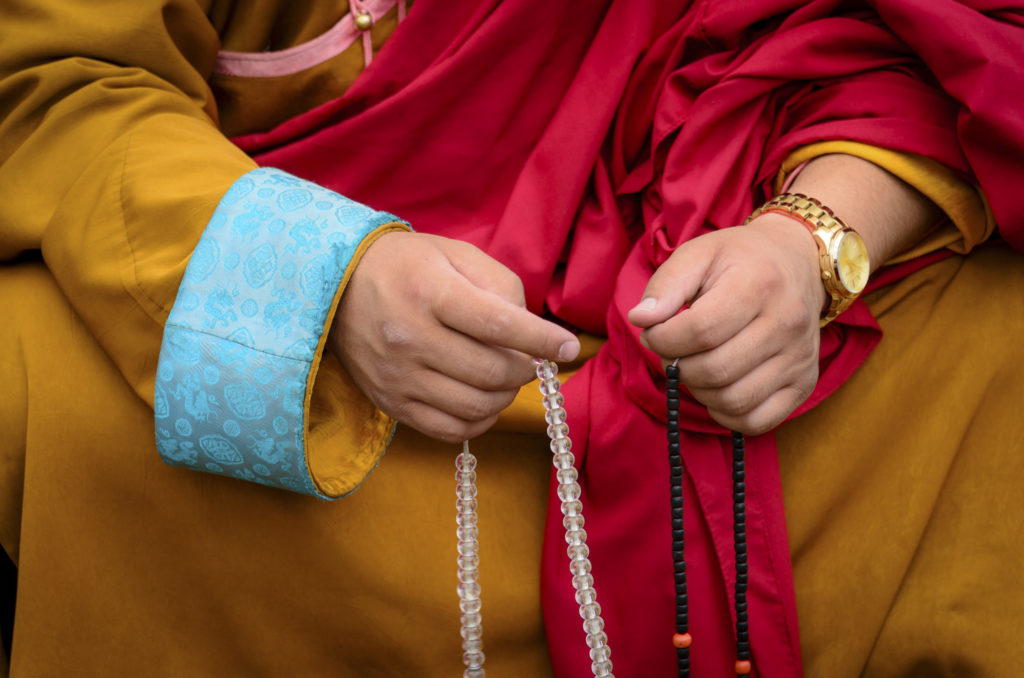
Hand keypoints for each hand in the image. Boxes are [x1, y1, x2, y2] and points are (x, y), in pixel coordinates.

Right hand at [330, 231, 579, 442]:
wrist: (336, 287)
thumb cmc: (408, 266)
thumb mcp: (456, 255)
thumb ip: (501, 288)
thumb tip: (532, 334)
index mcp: (431, 292)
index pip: (499, 325)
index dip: (541, 340)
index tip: (569, 347)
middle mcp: (410, 338)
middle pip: (491, 373)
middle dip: (525, 369)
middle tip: (529, 359)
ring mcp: (398, 376)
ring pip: (476, 406)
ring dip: (506, 396)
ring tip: (505, 377)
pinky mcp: (390, 404)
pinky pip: (450, 430)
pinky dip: (480, 420)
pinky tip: (484, 399)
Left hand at [627, 214, 826, 434]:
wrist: (796, 262)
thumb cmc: (738, 260)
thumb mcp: (698, 254)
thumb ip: (665, 285)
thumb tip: (641, 319)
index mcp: (759, 285)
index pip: (700, 331)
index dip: (663, 340)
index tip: (653, 333)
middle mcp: (787, 323)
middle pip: (714, 370)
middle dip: (677, 367)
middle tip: (671, 352)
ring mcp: (799, 358)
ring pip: (733, 400)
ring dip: (698, 391)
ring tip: (693, 366)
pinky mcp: (805, 383)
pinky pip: (757, 421)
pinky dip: (726, 414)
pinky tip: (716, 388)